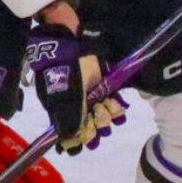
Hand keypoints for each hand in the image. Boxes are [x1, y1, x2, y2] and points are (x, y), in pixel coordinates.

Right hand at [24, 22, 126, 153]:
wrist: (68, 39)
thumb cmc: (62, 69)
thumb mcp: (62, 96)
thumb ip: (67, 119)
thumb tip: (67, 142)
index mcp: (61, 109)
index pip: (72, 132)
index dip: (81, 138)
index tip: (89, 141)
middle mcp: (76, 104)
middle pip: (90, 124)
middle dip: (97, 125)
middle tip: (99, 119)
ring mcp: (90, 93)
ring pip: (103, 113)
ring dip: (109, 115)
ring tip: (111, 110)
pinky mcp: (102, 82)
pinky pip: (112, 99)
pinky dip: (117, 105)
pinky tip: (120, 105)